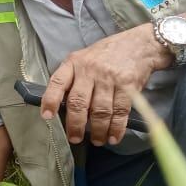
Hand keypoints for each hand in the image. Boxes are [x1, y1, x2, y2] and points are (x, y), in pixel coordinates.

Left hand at [40, 25, 169, 145]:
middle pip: (79, 102)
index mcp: (74, 63)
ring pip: (100, 111)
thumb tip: (60, 105)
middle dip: (75, 125)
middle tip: (74, 138)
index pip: (57, 82)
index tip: (47, 116)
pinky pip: (120, 111)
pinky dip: (116, 128)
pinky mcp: (128, 86)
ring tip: (96, 140)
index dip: (50, 100)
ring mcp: (109, 78)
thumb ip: (71, 77)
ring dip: (97, 130)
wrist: (139, 44)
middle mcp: (90, 70)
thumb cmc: (106, 54)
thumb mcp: (82, 58)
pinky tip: (113, 137)